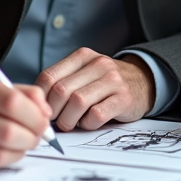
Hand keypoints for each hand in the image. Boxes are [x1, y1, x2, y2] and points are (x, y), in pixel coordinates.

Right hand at [0, 68, 52, 169]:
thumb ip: (20, 93)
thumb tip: (45, 113)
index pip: (10, 102)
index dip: (34, 115)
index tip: (44, 120)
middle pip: (7, 132)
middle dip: (32, 137)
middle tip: (38, 135)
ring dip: (20, 151)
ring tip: (24, 143)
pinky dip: (3, 160)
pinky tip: (5, 150)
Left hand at [35, 48, 154, 130]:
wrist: (143, 82)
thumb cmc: (105, 83)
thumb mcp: (84, 72)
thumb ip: (63, 82)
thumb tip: (37, 106)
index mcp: (82, 56)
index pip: (49, 76)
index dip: (40, 98)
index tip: (42, 110)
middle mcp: (98, 64)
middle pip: (61, 91)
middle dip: (53, 112)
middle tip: (56, 121)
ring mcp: (113, 80)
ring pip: (77, 102)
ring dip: (69, 120)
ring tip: (71, 123)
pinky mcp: (124, 98)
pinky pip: (97, 115)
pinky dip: (88, 124)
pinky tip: (89, 122)